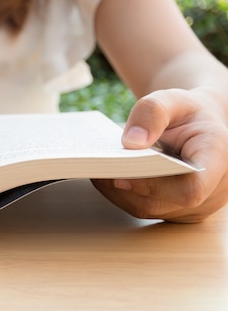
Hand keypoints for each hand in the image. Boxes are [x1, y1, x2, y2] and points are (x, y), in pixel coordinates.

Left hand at [92, 87, 227, 222]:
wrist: (197, 125)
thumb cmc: (187, 113)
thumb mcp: (173, 99)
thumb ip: (153, 112)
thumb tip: (131, 142)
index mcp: (219, 159)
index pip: (191, 188)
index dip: (154, 186)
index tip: (121, 173)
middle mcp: (214, 190)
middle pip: (163, 202)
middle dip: (126, 185)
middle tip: (96, 167)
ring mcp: (196, 206)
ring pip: (149, 209)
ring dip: (118, 192)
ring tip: (96, 169)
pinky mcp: (176, 211)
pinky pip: (145, 209)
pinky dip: (122, 194)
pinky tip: (106, 177)